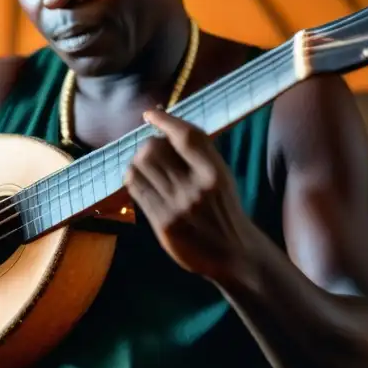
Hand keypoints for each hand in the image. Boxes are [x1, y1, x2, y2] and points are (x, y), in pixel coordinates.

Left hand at [125, 109, 254, 278]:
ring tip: (146, 167)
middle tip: (153, 151)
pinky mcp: (163, 223)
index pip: (187, 136)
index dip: (166, 120)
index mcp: (216, 173)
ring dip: (137, 161)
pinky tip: (140, 181)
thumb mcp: (221, 177)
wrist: (234, 254)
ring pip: (140, 167)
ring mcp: (178, 207)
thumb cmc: (224, 209)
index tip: (151, 113)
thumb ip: (199, 153)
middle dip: (149, 144)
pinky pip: (135, 189)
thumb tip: (165, 121)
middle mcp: (197, 189)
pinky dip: (132, 178)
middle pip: (154, 149)